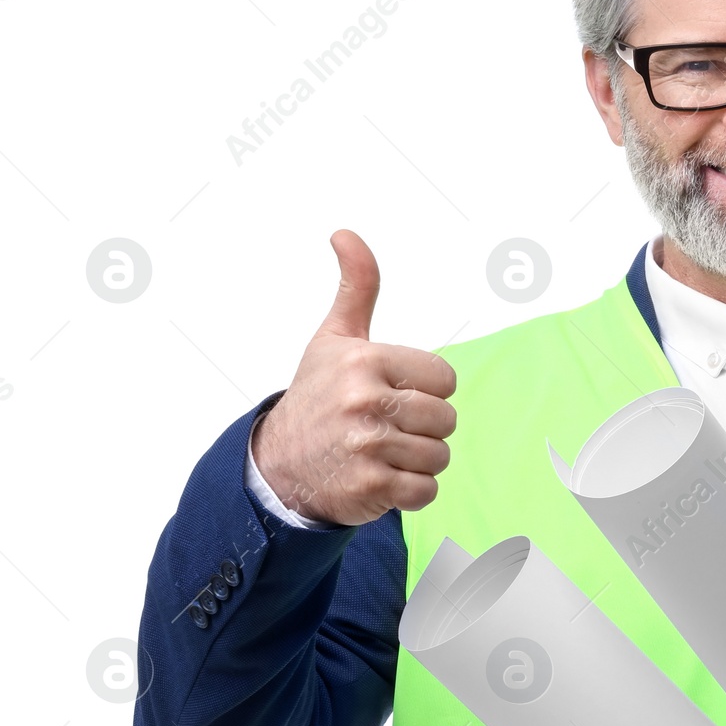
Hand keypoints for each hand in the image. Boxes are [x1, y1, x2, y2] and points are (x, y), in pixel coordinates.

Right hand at [250, 230, 456, 525]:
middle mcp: (365, 400)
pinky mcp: (369, 486)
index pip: (445, 379)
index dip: (427, 390)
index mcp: (365, 360)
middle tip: (386, 427)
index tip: (394, 394)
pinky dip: (411, 491)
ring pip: (439, 456)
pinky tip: (382, 477)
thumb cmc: (318, 396)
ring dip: (417, 461)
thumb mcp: (334, 338)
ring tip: (382, 452)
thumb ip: (356, 287)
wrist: (279, 464)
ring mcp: (366, 445)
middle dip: (423, 428)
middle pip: (446, 420)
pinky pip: (426, 491)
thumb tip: (345, 234)